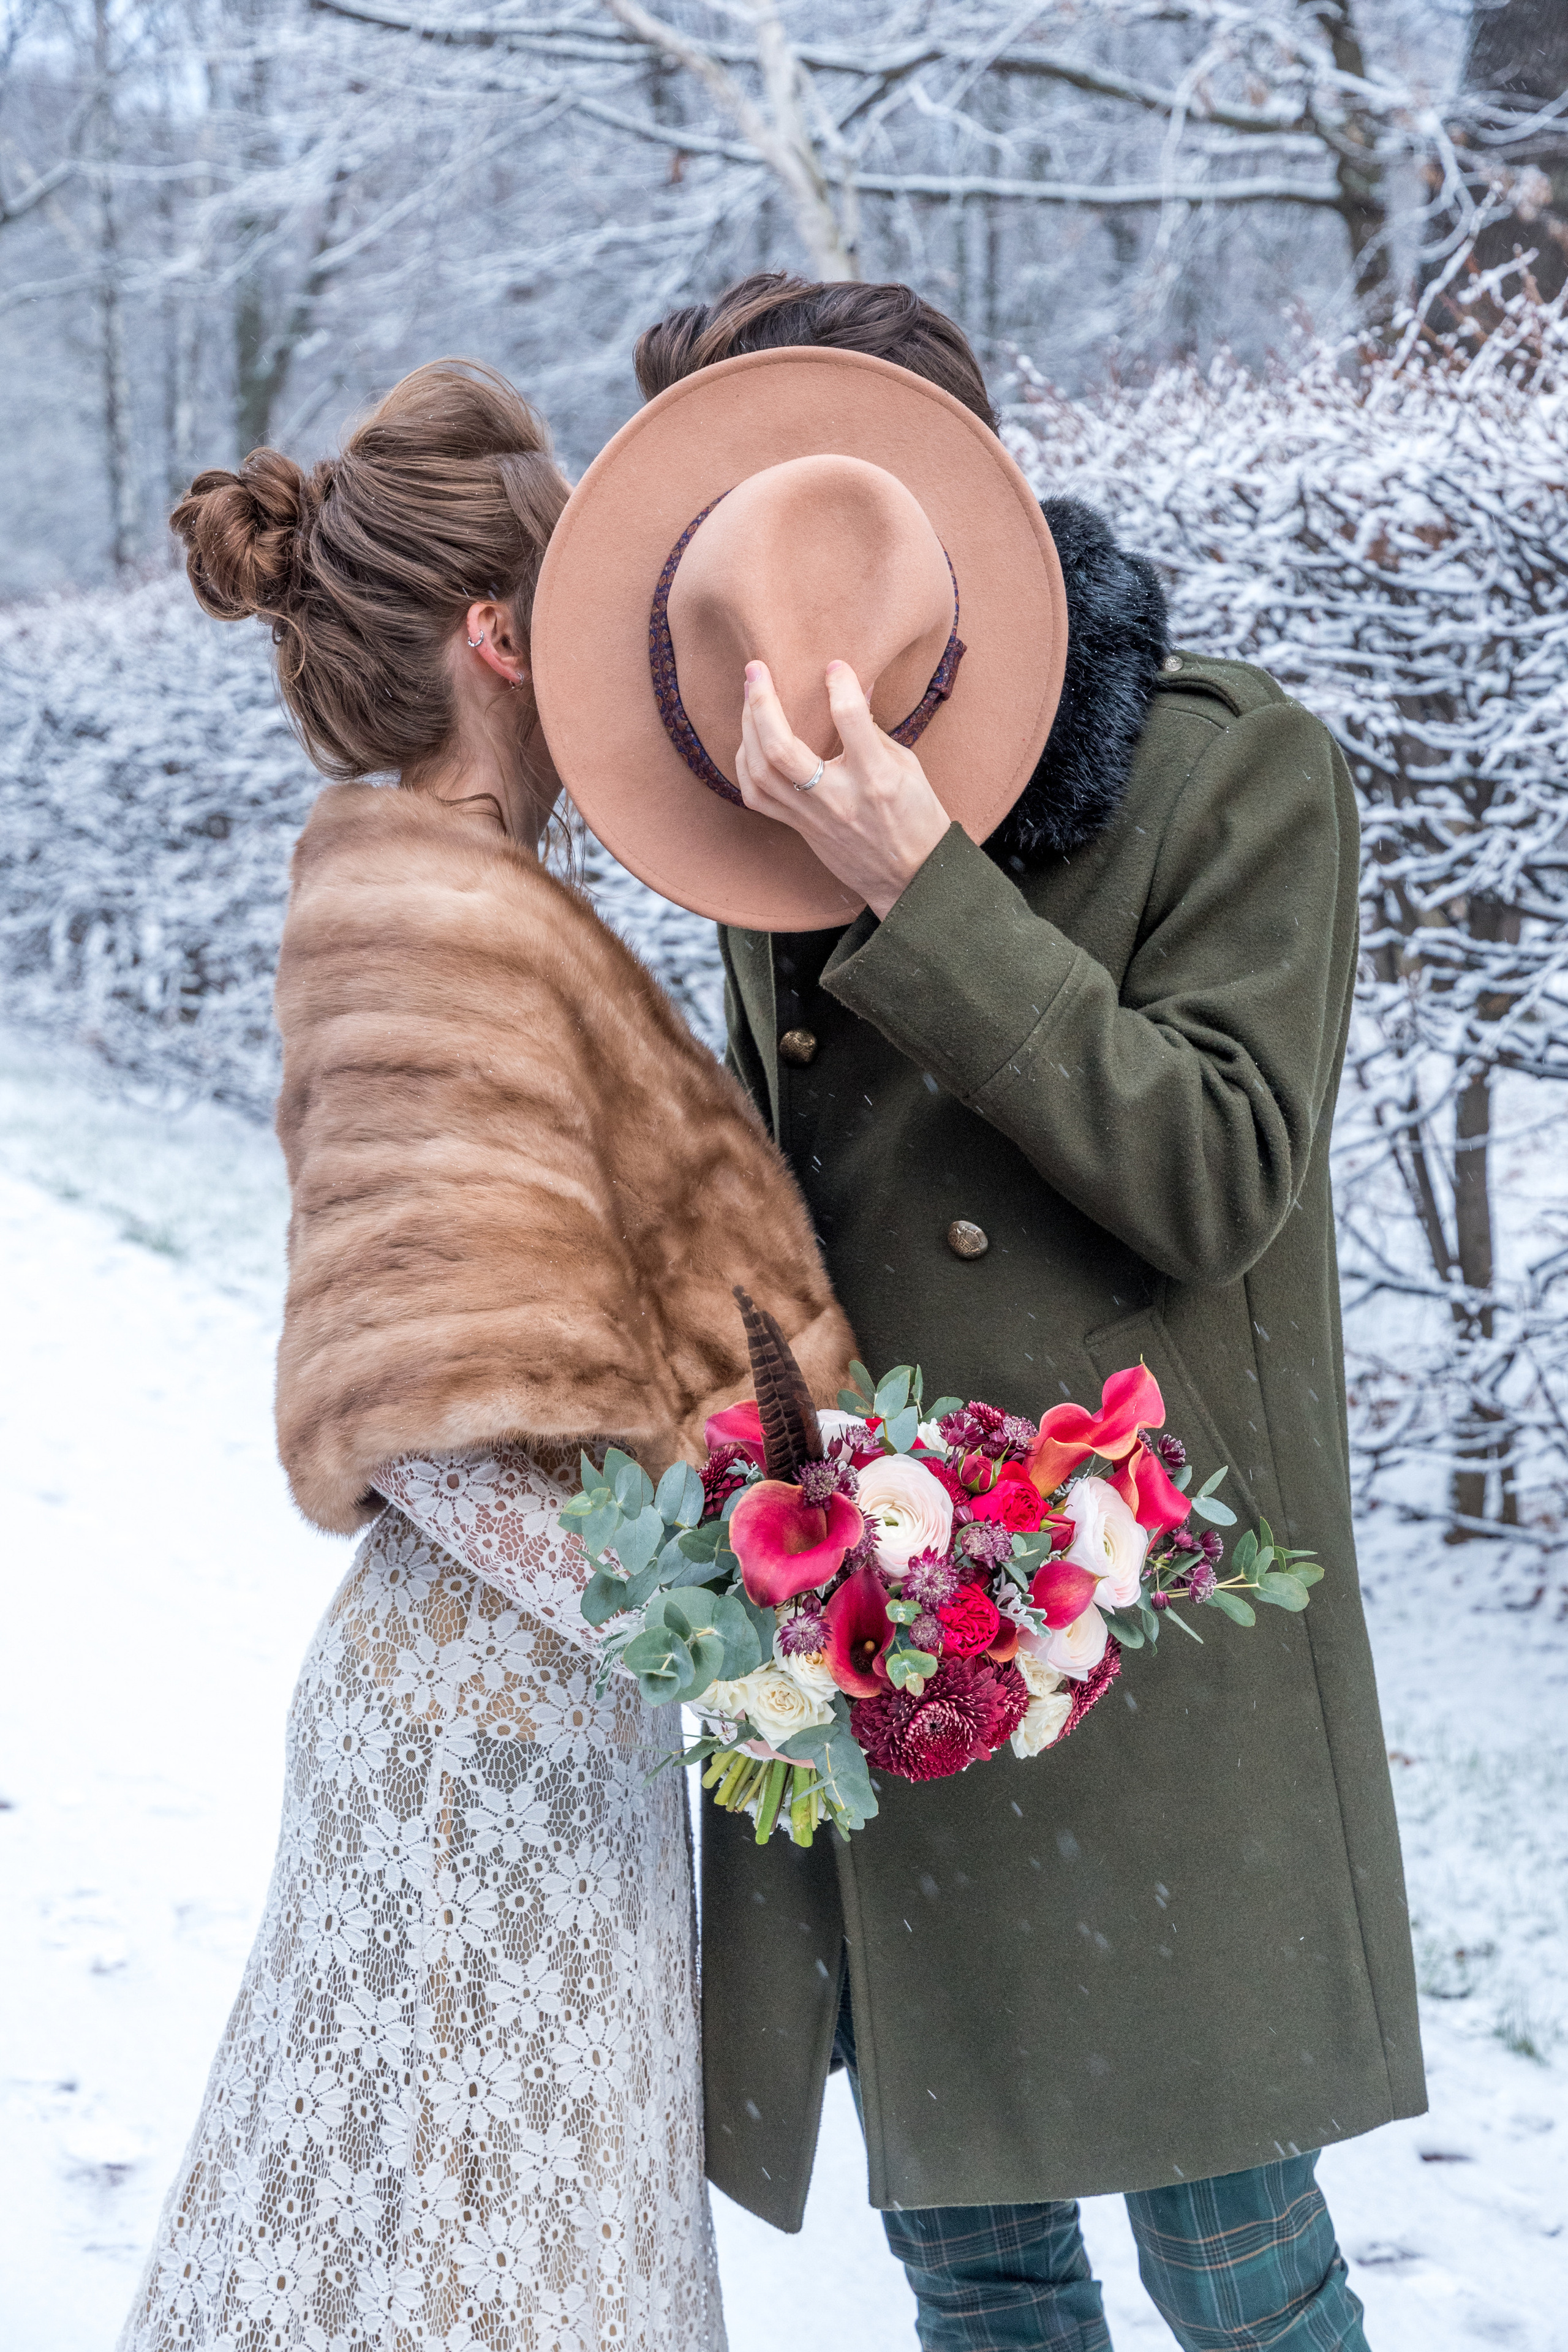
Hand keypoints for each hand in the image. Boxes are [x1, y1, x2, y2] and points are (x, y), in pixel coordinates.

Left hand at [736, 660, 950, 920]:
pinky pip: (757, 796)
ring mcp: (814, 817)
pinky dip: (746, 765)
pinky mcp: (800, 829)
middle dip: (762, 703)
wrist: (910, 878)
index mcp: (876, 777)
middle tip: (756, 669)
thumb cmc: (915, 817)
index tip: (834, 666)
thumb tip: (855, 685)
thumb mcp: (907, 767)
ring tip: (749, 697)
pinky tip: (749, 742)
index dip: (840, 683)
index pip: (851, 718)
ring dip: (748, 728)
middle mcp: (839, 798)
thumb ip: (874, 729)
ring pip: (761, 771)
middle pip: (782, 749)